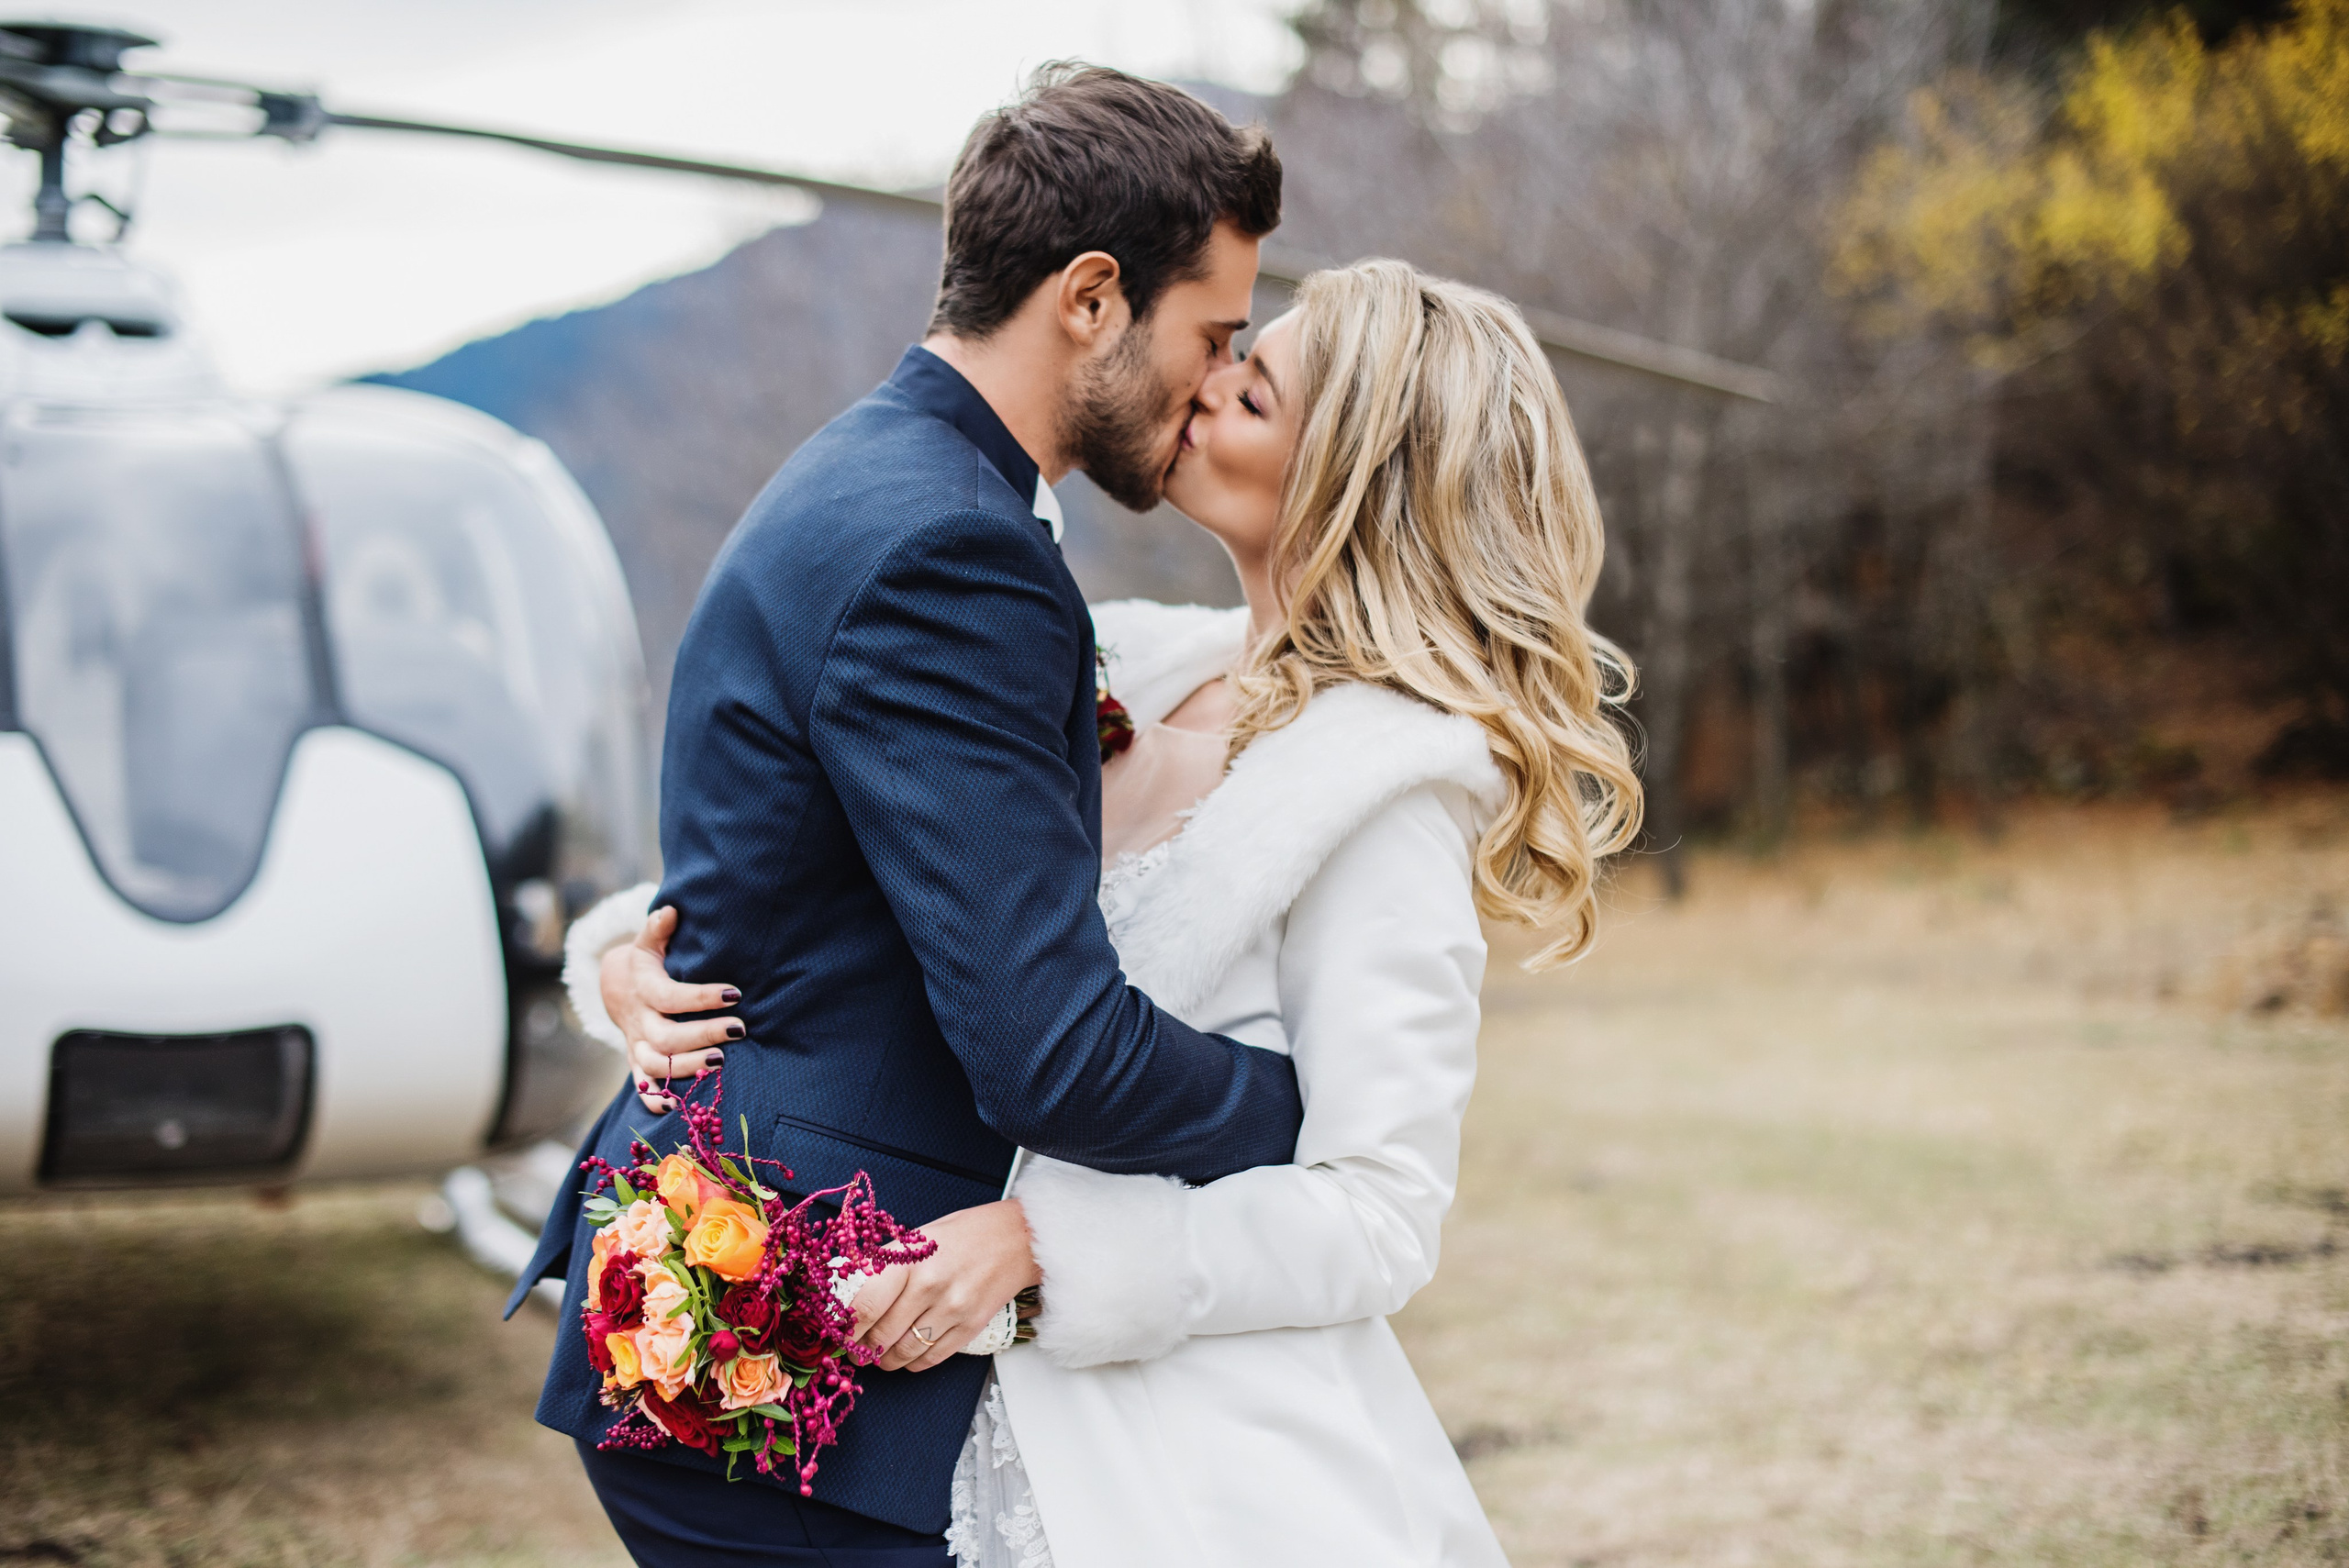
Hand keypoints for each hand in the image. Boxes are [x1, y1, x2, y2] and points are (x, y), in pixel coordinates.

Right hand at [602, 906, 742, 1113]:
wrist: (617, 990)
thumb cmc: (646, 964)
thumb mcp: (647, 943)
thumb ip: (657, 929)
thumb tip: (670, 910)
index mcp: (644, 989)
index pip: (671, 996)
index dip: (701, 997)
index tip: (736, 994)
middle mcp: (639, 1022)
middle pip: (666, 1036)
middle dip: (702, 1035)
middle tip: (738, 1030)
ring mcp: (637, 1046)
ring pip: (657, 1065)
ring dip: (688, 1067)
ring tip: (721, 1063)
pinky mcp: (637, 1064)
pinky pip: (642, 1088)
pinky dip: (656, 1101)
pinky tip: (678, 1107)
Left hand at [859, 1201, 1039, 1372]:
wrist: (1016, 1239)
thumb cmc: (963, 1235)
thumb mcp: (917, 1239)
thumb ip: (885, 1268)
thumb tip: (849, 1300)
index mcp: (910, 1259)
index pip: (864, 1307)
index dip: (845, 1329)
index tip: (837, 1335)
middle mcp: (930, 1286)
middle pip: (879, 1336)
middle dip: (860, 1349)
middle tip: (854, 1349)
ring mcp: (952, 1310)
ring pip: (902, 1354)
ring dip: (884, 1360)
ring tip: (878, 1353)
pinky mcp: (970, 1328)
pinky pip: (930, 1359)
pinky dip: (911, 1363)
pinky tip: (907, 1353)